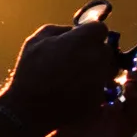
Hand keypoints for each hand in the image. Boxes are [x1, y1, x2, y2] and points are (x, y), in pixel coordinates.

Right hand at [1, 22, 115, 130]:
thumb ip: (60, 30)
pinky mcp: (99, 98)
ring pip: (108, 69)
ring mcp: (100, 79)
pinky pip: (102, 88)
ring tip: (77, 76)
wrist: (28, 108)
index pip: (100, 28)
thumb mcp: (37, 40)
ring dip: (97, 70)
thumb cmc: (30, 71)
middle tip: (76, 60)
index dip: (89, 33)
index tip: (80, 40)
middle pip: (106, 49)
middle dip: (95, 52)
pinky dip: (92, 88)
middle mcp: (97, 57)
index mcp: (83, 40)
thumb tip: (74, 30)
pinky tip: (74, 91)